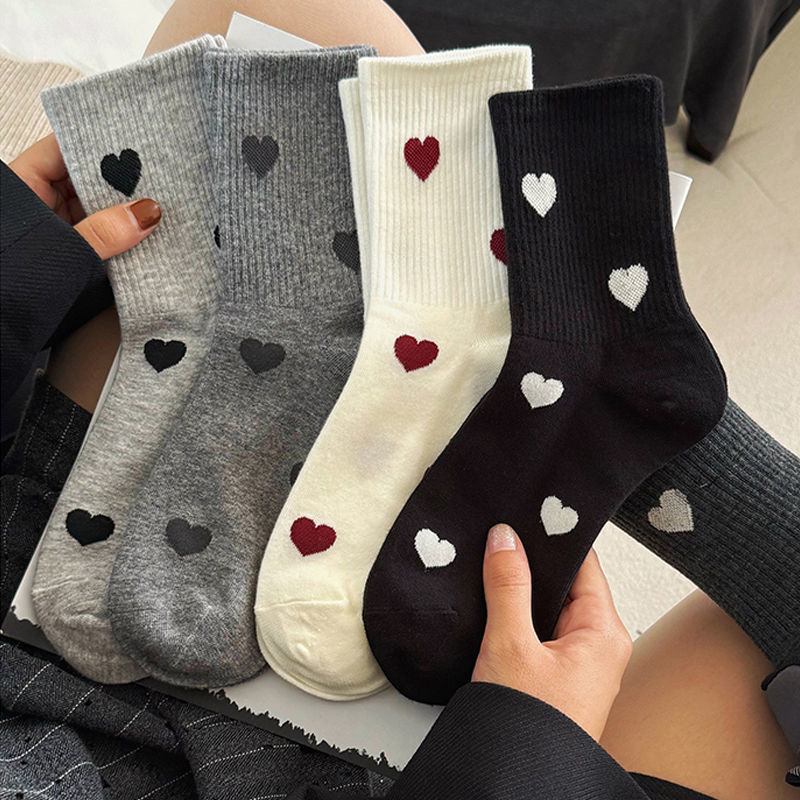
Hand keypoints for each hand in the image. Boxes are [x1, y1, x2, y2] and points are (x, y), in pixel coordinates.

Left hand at [9, 134, 160, 257]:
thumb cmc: (12, 282)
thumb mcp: (63, 251)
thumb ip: (106, 232)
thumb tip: (148, 212)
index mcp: (26, 183)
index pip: (66, 147)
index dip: (99, 141)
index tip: (135, 141)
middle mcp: (42, 199)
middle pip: (87, 175)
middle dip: (121, 177)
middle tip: (160, 174)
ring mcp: (59, 223)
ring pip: (98, 203)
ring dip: (126, 206)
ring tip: (160, 202)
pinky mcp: (75, 247)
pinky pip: (103, 230)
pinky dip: (124, 230)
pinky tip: (149, 230)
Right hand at [472, 524, 631, 740]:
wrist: (517, 780)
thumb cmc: (530, 729)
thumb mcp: (511, 645)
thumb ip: (507, 586)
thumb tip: (506, 537)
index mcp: (603, 632)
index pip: (584, 563)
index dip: (554, 535)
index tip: (527, 510)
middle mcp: (597, 643)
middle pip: (566, 582)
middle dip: (532, 559)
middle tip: (500, 530)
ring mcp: (576, 660)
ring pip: (548, 605)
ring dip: (521, 587)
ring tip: (492, 557)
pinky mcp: (555, 674)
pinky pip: (538, 628)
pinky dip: (516, 612)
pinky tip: (493, 598)